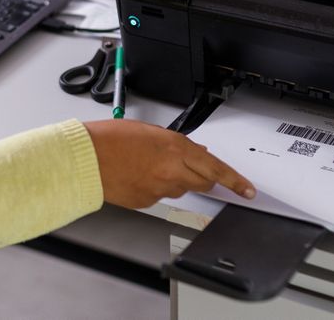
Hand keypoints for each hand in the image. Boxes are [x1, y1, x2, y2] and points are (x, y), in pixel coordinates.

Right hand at [83, 119, 254, 208]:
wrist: (86, 159)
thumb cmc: (109, 140)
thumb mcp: (149, 132)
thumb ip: (175, 143)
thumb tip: (193, 151)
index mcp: (175, 148)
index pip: (216, 168)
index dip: (235, 181)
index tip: (247, 189)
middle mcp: (172, 171)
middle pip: (203, 181)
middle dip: (202, 176)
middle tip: (185, 166)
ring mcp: (160, 190)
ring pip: (181, 189)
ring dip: (175, 179)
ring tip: (149, 165)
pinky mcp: (147, 202)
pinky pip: (160, 197)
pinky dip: (156, 187)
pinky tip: (138, 175)